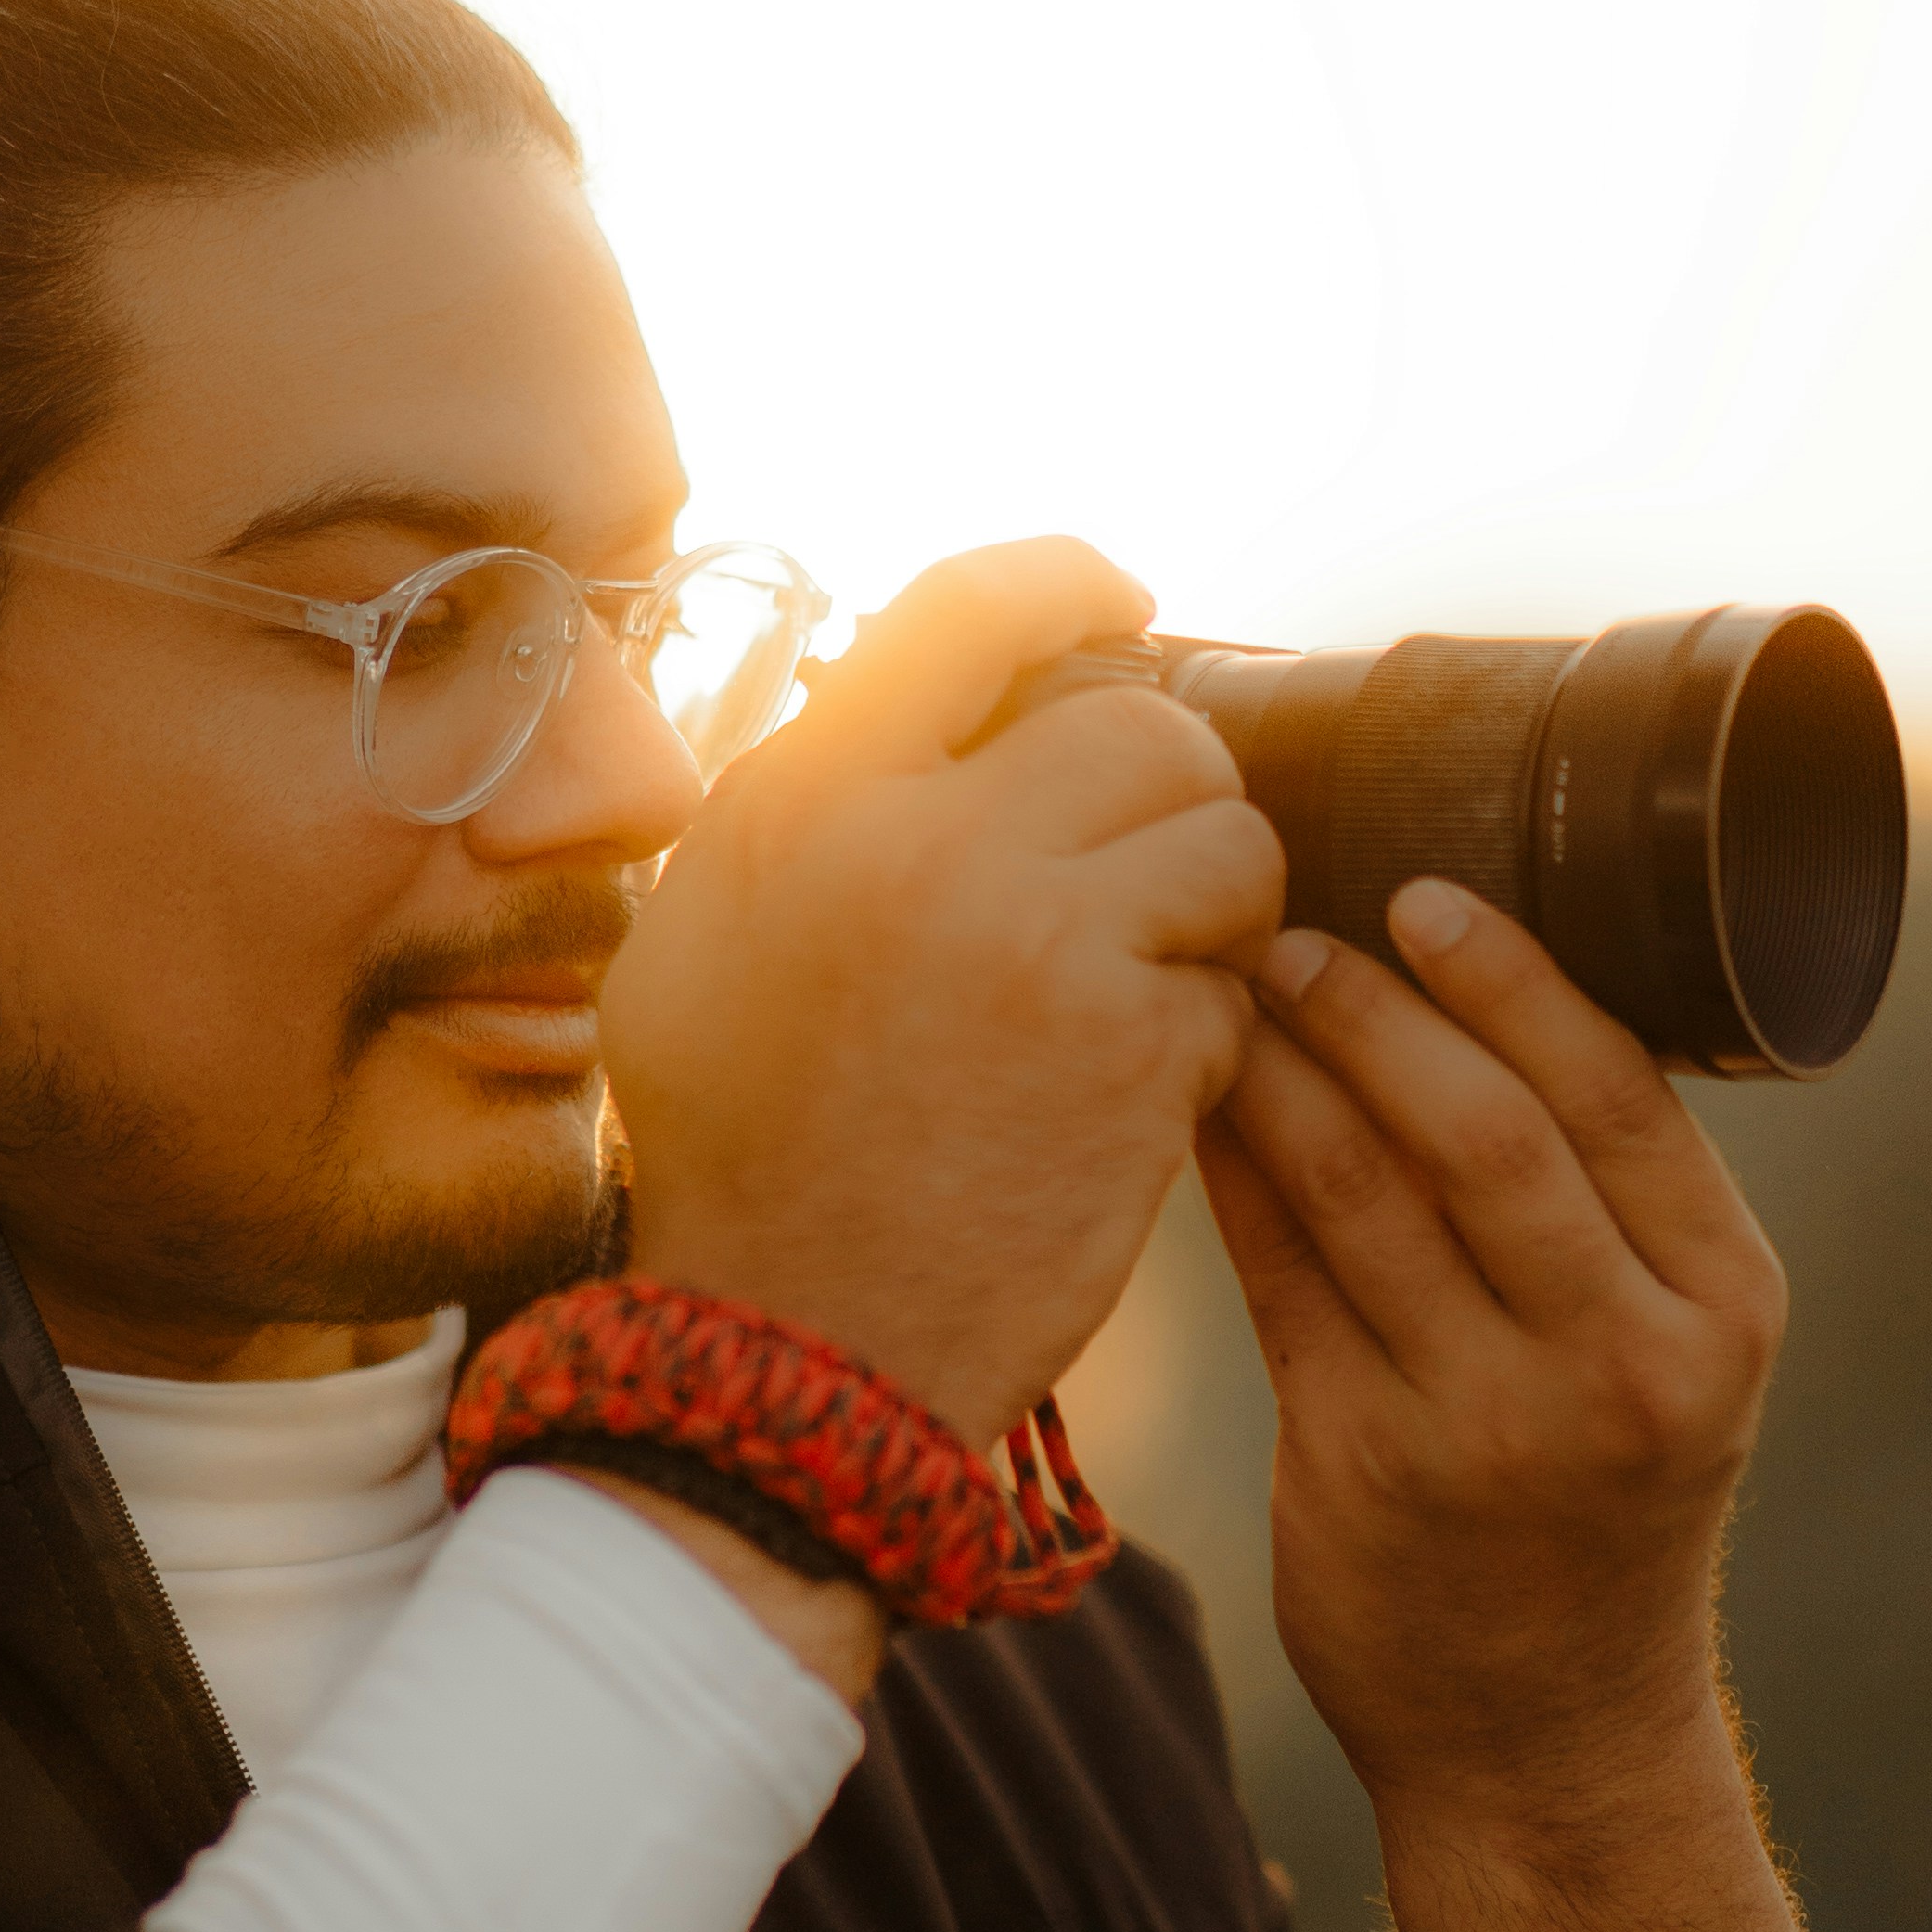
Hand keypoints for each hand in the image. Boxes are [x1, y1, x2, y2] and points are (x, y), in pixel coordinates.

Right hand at [600, 541, 1283, 1450]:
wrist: (795, 1350)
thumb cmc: (736, 1163)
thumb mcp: (693, 950)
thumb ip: (788, 820)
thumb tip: (881, 721)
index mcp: (803, 801)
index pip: (967, 610)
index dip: (1070, 581)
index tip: (1126, 597)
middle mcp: (921, 841)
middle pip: (1143, 727)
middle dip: (1169, 799)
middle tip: (1144, 878)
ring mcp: (1040, 938)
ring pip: (1228, 840)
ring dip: (1214, 912)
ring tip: (1147, 989)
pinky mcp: (1136, 1044)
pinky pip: (1239, 983)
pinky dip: (1209, 1037)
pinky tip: (1129, 1100)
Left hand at [1198, 879, 1825, 1931]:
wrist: (1548, 1738)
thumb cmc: (1598, 1505)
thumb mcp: (1658, 1355)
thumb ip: (1591, 1203)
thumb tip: (1456, 980)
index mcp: (1719, 1305)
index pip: (1617, 1094)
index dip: (1513, 977)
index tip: (1423, 890)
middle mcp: (1622, 1361)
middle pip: (1484, 1129)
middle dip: (1376, 1005)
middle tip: (1288, 916)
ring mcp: (1492, 1424)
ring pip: (1361, 1192)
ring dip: (1282, 1067)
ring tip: (1230, 980)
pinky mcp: (1366, 1470)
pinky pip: (1279, 1276)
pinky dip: (1234, 1169)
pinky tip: (1192, 1097)